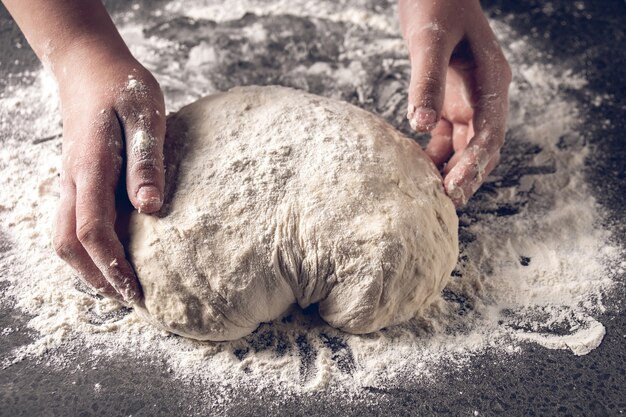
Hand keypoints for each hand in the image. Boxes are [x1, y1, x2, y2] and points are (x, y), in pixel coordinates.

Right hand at [52, 44, 165, 302]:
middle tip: (128, 299)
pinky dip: (86, 247)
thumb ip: (147, 159)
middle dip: (95, 277)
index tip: (135, 293)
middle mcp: (73, 179)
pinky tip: (111, 251)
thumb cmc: (122, 85)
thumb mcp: (145, 114)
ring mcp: (69, 179)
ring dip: (87, 266)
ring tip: (119, 284)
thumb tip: (151, 209)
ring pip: (63, 236)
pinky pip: (70, 221)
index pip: (93, 231)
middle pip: (68, 243)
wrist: (89, 63)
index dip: (113, 267)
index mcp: (91, 167)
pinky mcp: (75, 177)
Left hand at [399, 0, 511, 206]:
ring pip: (465, 147)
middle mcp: (485, 96)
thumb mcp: (430, 42)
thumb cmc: (436, 6)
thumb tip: (422, 125)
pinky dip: (435, 156)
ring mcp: (469, 101)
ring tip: (433, 197)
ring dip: (451, 171)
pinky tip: (419, 171)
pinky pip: (447, 137)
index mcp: (491, 81)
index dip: (475, 162)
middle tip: (448, 204)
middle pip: (482, 146)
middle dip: (467, 176)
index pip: (489, 131)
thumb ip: (427, 82)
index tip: (455, 186)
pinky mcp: (450, 103)